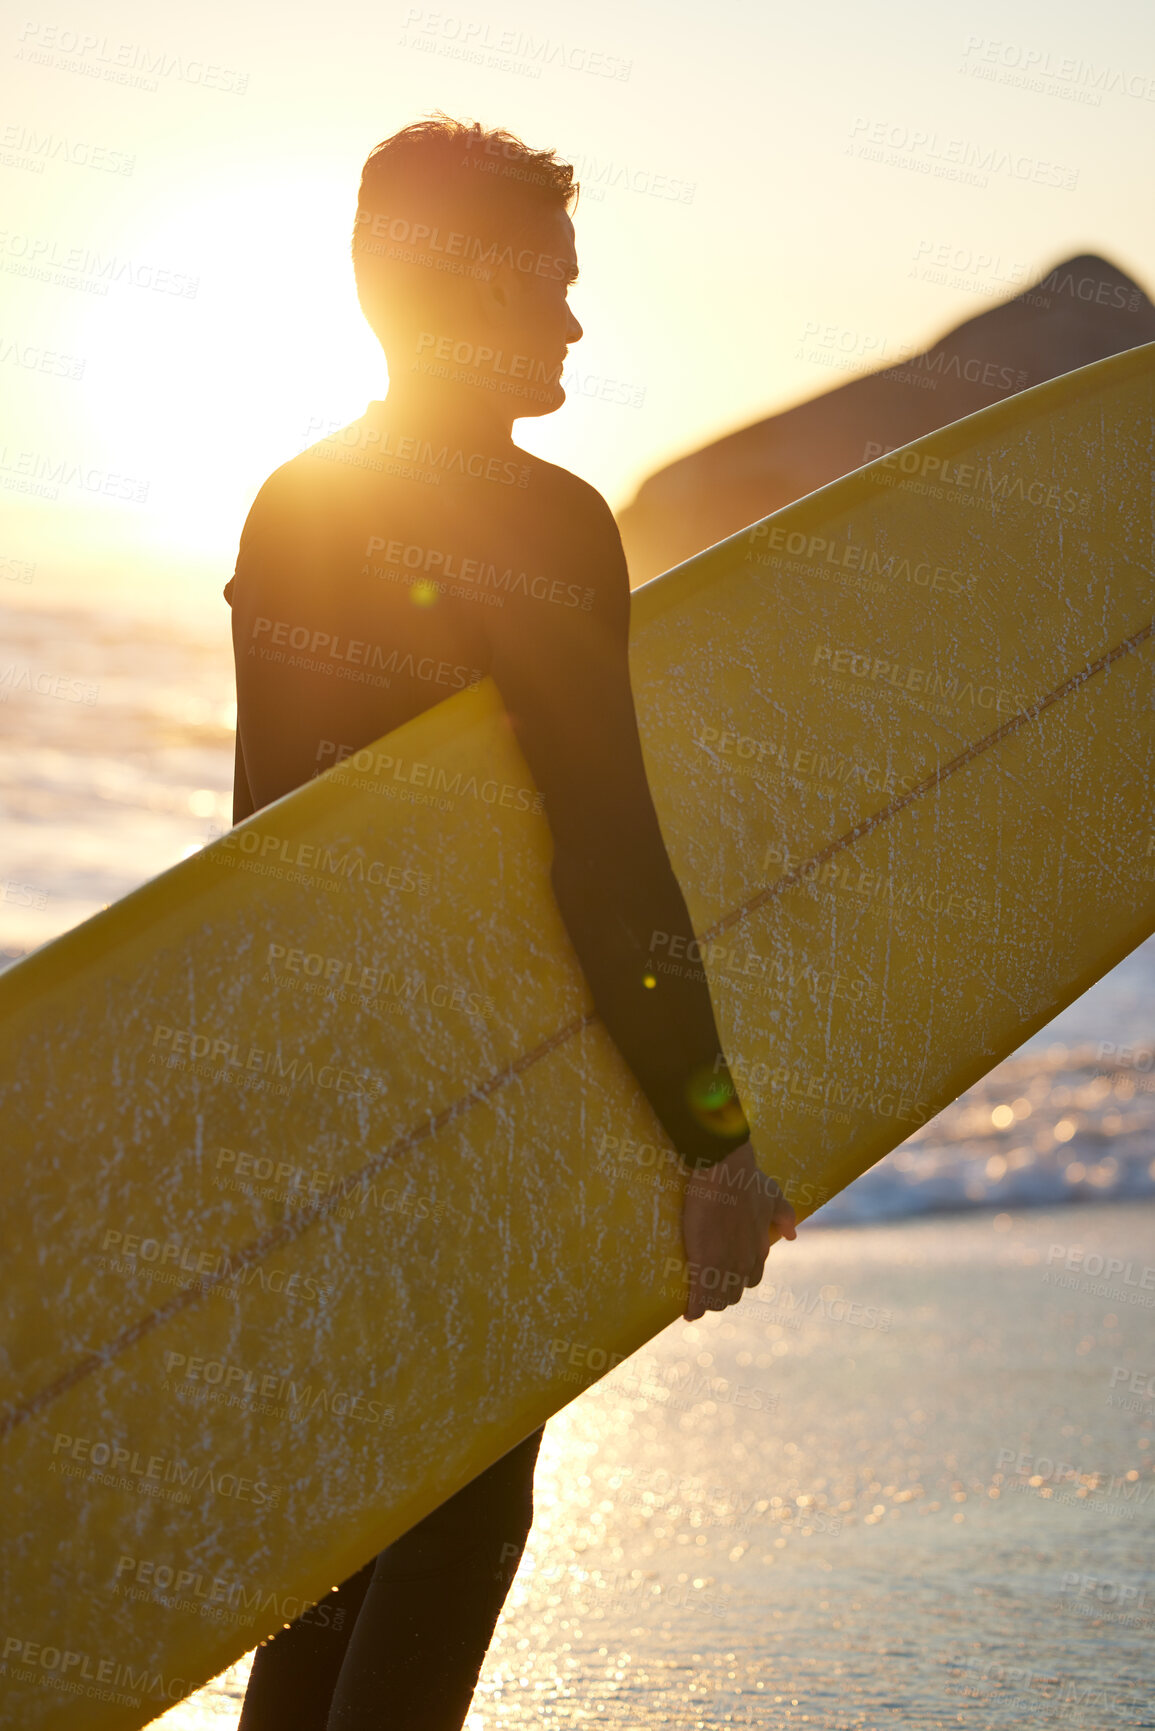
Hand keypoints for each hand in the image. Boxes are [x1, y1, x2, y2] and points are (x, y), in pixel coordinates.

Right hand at [679, 1141, 795, 1321]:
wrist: (724, 1171)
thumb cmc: (747, 1179)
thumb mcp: (772, 1196)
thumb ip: (784, 1215)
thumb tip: (793, 1236)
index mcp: (759, 1249)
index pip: (751, 1278)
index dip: (738, 1280)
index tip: (726, 1275)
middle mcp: (745, 1263)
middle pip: (734, 1293)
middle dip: (722, 1294)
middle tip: (706, 1287)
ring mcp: (724, 1265)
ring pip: (718, 1299)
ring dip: (708, 1302)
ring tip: (695, 1298)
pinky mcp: (704, 1264)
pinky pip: (700, 1297)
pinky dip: (694, 1308)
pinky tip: (688, 1313)